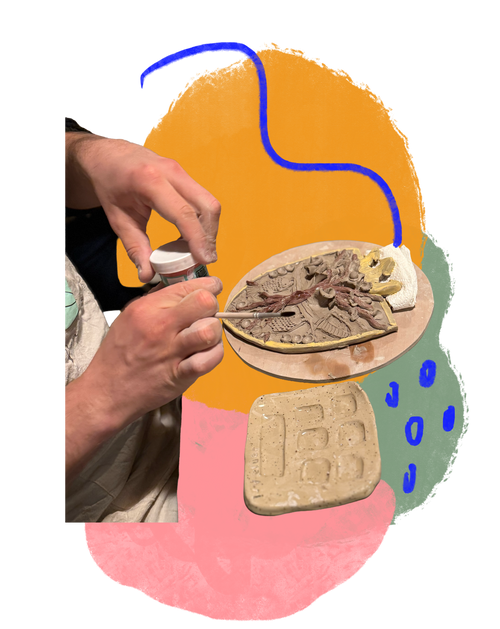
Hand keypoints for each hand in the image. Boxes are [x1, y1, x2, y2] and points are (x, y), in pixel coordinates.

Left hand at [65, 134, 220, 282]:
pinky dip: (204, 220)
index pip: (184, 213)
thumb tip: (147, 274)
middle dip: (210, 236)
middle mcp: (171, 172)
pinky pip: (203, 199)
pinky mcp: (185, 175)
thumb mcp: (117, 218)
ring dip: (209, 228)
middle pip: (207, 206)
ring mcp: (181, 171)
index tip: (204, 260)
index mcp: (150, 181)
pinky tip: (193, 236)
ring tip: (199, 250)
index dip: (198, 239)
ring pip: (210, 202)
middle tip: (205, 259)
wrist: (109, 155)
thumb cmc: (110, 183)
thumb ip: (134, 248)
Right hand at [78, 276, 223, 428]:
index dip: (209, 286)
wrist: (107, 391)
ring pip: (210, 330)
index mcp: (147, 309)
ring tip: (206, 337)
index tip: (213, 289)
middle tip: (207, 315)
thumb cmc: (119, 354)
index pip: (188, 286)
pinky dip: (214, 355)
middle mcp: (160, 327)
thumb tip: (183, 287)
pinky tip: (205, 354)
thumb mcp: (130, 316)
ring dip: (214, 332)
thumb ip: (157, 300)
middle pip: (205, 302)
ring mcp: (171, 352)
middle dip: (213, 307)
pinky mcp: (179, 375)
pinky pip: (209, 359)